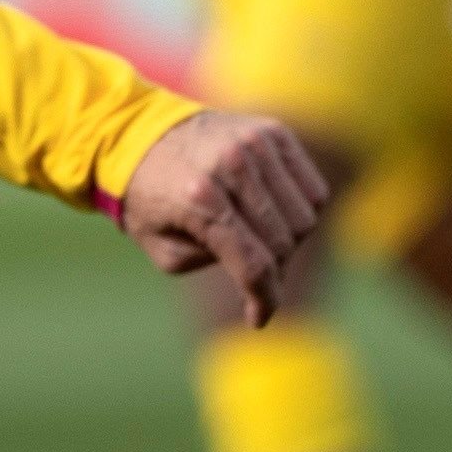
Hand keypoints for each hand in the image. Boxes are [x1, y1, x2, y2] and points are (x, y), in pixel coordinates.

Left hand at [118, 108, 331, 320]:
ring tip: (262, 244)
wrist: (139, 134)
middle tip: (255, 278)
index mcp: (200, 198)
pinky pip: (313, 189)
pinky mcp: (274, 132)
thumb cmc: (150, 199)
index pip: (253, 263)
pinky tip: (275, 216)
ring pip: (306, 216)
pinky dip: (301, 210)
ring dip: (290, 242)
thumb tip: (267, 277)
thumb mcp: (166, 250)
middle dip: (275, 272)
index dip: (264, 299)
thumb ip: (218, 266)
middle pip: (284, 242)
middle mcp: (232, 165)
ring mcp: (256, 144)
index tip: (260, 318)